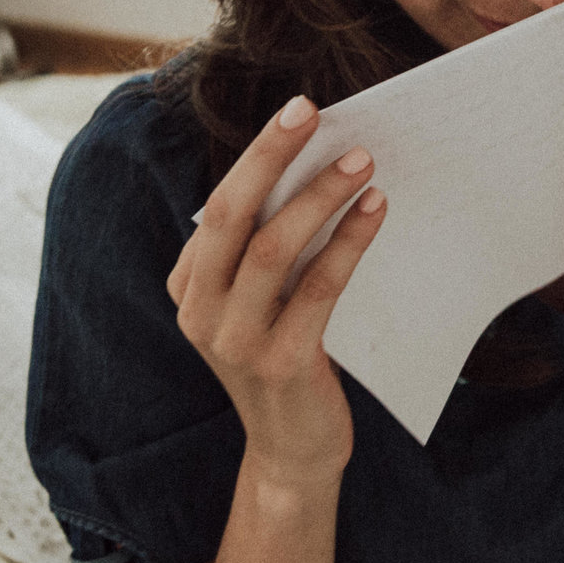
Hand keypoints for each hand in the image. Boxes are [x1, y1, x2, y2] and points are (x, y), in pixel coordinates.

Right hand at [168, 95, 386, 483]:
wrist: (293, 450)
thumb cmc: (285, 358)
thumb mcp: (260, 301)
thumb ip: (267, 248)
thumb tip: (317, 164)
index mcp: (188, 287)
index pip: (220, 207)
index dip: (258, 156)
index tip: (298, 112)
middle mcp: (199, 313)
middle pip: (231, 216)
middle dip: (272, 157)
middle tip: (312, 112)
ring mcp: (234, 342)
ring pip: (273, 249)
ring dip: (320, 197)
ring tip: (362, 160)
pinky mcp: (280, 364)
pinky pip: (317, 289)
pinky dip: (347, 244)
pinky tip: (375, 212)